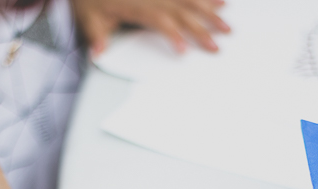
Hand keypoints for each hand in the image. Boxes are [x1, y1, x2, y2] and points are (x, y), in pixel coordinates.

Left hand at [72, 0, 230, 56]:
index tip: (184, 51)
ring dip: (210, 9)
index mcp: (138, 6)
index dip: (173, 35)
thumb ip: (97, 36)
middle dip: (203, 28)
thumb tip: (96, 53)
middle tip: (219, 44)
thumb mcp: (90, 18)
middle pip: (183, 11)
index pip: (161, 21)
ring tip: (227, 19)